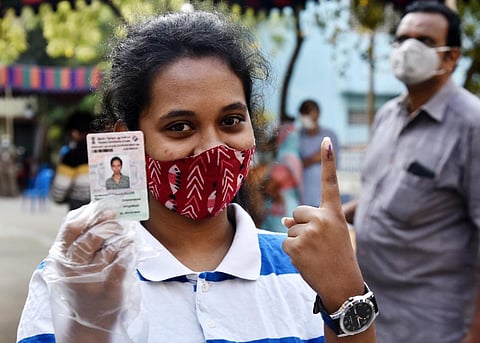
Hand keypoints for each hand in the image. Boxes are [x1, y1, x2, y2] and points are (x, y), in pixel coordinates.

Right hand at [44, 199, 136, 336]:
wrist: (88, 322)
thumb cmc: (82, 284)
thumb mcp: (71, 264)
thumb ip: (79, 240)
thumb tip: (100, 210)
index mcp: (60, 258)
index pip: (71, 227)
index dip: (91, 213)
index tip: (105, 208)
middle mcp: (73, 268)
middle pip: (93, 234)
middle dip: (110, 224)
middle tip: (118, 221)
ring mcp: (91, 278)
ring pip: (111, 245)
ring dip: (122, 236)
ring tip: (125, 236)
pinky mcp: (110, 287)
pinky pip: (124, 259)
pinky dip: (130, 249)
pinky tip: (130, 247)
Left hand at [282, 137, 363, 311]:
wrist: (342, 285)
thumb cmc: (337, 257)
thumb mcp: (330, 235)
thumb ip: (310, 222)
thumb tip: (283, 220)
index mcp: (334, 214)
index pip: (330, 183)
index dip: (328, 161)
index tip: (326, 140)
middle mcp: (322, 219)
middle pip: (298, 212)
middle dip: (303, 225)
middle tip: (319, 244)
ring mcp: (308, 233)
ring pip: (290, 228)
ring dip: (298, 240)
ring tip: (315, 254)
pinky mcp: (296, 246)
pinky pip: (285, 242)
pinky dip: (292, 251)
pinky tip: (307, 260)